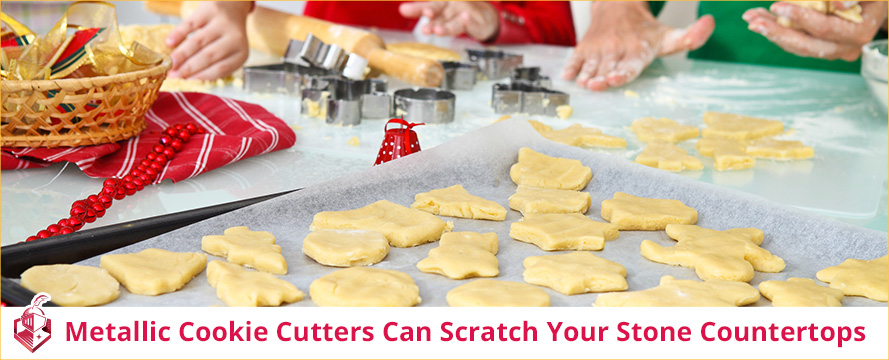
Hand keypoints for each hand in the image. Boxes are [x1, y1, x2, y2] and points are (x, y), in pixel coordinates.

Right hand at [165, 1, 250, 79]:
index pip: (221, 69)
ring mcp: (223, 22)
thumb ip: (215, 64)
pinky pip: (191, 24)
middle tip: (172, 75)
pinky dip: (179, 34)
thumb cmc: (227, 34)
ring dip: (181, 54)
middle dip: (188, 68)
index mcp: (241, 53)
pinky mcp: (211, 9)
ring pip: (198, 41)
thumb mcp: (229, 51)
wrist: (233, 6)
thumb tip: (188, 78)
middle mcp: (235, 38)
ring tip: (169, 63)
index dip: (201, 76)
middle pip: (208, 56)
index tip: (185, 82)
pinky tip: (169, 43)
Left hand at [399, 1, 499, 41]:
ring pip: (453, 20)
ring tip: (437, 30)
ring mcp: (463, 12)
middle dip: (431, 11)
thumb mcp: (438, 11)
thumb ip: (420, 9)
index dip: (417, 9)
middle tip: (426, 14)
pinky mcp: (474, 22)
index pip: (428, 5)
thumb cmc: (456, 12)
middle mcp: (451, 5)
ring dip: (446, 25)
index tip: (404, 10)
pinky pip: (470, 22)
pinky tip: (465, 18)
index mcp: (441, 2)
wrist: (482, 17)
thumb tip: (402, 8)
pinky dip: (467, 20)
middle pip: (439, 7)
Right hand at [562, 2, 713, 90]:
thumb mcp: (669, 35)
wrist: (618, 5)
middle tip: (597, 85)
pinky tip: (568, 76)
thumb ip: (691, 36)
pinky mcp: (584, 46)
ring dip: (587, 75)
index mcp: (637, 49)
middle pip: (609, 69)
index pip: (630, 65)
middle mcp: (617, 48)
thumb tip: (709, 23)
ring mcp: (599, 48)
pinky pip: (576, 58)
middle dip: (602, 78)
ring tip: (584, 84)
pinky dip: (572, 67)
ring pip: (592, 66)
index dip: (623, 73)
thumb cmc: (645, 30)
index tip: (616, 78)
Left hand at [744, 1, 887, 60]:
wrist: (872, 5)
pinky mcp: (818, 48)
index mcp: (859, 33)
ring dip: (771, 32)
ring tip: (751, 18)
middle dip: (776, 32)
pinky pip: (794, 42)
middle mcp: (845, 48)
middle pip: (805, 44)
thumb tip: (838, 4)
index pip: (825, 28)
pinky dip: (777, 31)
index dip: (800, 17)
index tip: (777, 6)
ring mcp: (831, 51)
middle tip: (754, 21)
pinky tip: (760, 20)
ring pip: (796, 46)